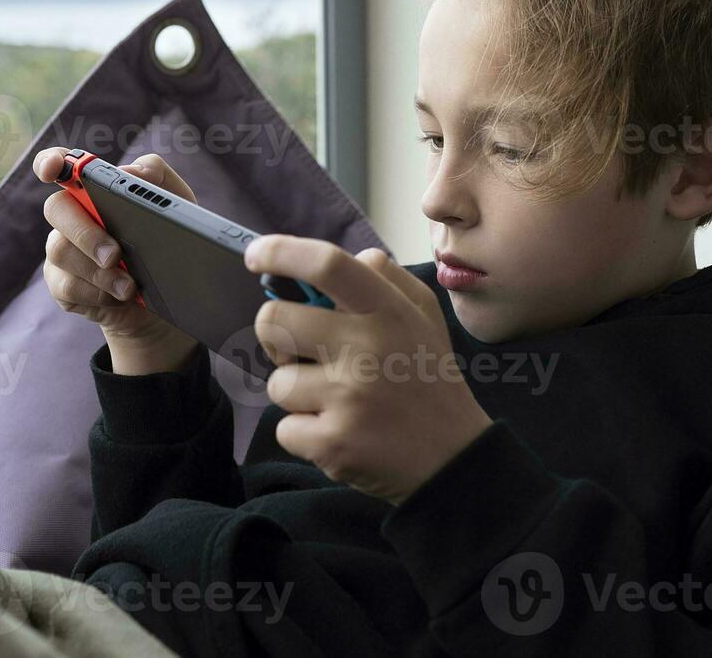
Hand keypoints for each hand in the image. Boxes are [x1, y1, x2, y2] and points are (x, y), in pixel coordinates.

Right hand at [33, 148, 198, 373]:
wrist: (171, 293)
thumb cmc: (168, 238)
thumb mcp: (177, 203)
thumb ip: (157, 175)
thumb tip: (131, 172)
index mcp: (95, 189)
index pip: (61, 164)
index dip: (50, 161)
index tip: (54, 169)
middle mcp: (73, 216)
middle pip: (56, 208)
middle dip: (85, 232)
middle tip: (114, 254)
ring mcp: (63, 250)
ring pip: (60, 251)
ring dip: (97, 271)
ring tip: (129, 286)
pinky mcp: (63, 285)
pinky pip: (66, 286)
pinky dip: (96, 294)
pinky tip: (118, 297)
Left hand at [243, 235, 492, 505]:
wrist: (454, 460)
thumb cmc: (428, 380)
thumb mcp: (424, 316)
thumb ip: (387, 279)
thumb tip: (348, 258)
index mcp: (388, 311)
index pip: (326, 264)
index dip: (281, 252)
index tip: (256, 256)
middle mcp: (367, 348)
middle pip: (274, 321)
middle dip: (276, 338)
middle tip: (302, 353)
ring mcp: (347, 398)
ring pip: (277, 382)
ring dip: (299, 395)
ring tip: (339, 403)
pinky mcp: (332, 443)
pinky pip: (284, 428)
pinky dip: (305, 434)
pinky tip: (341, 433)